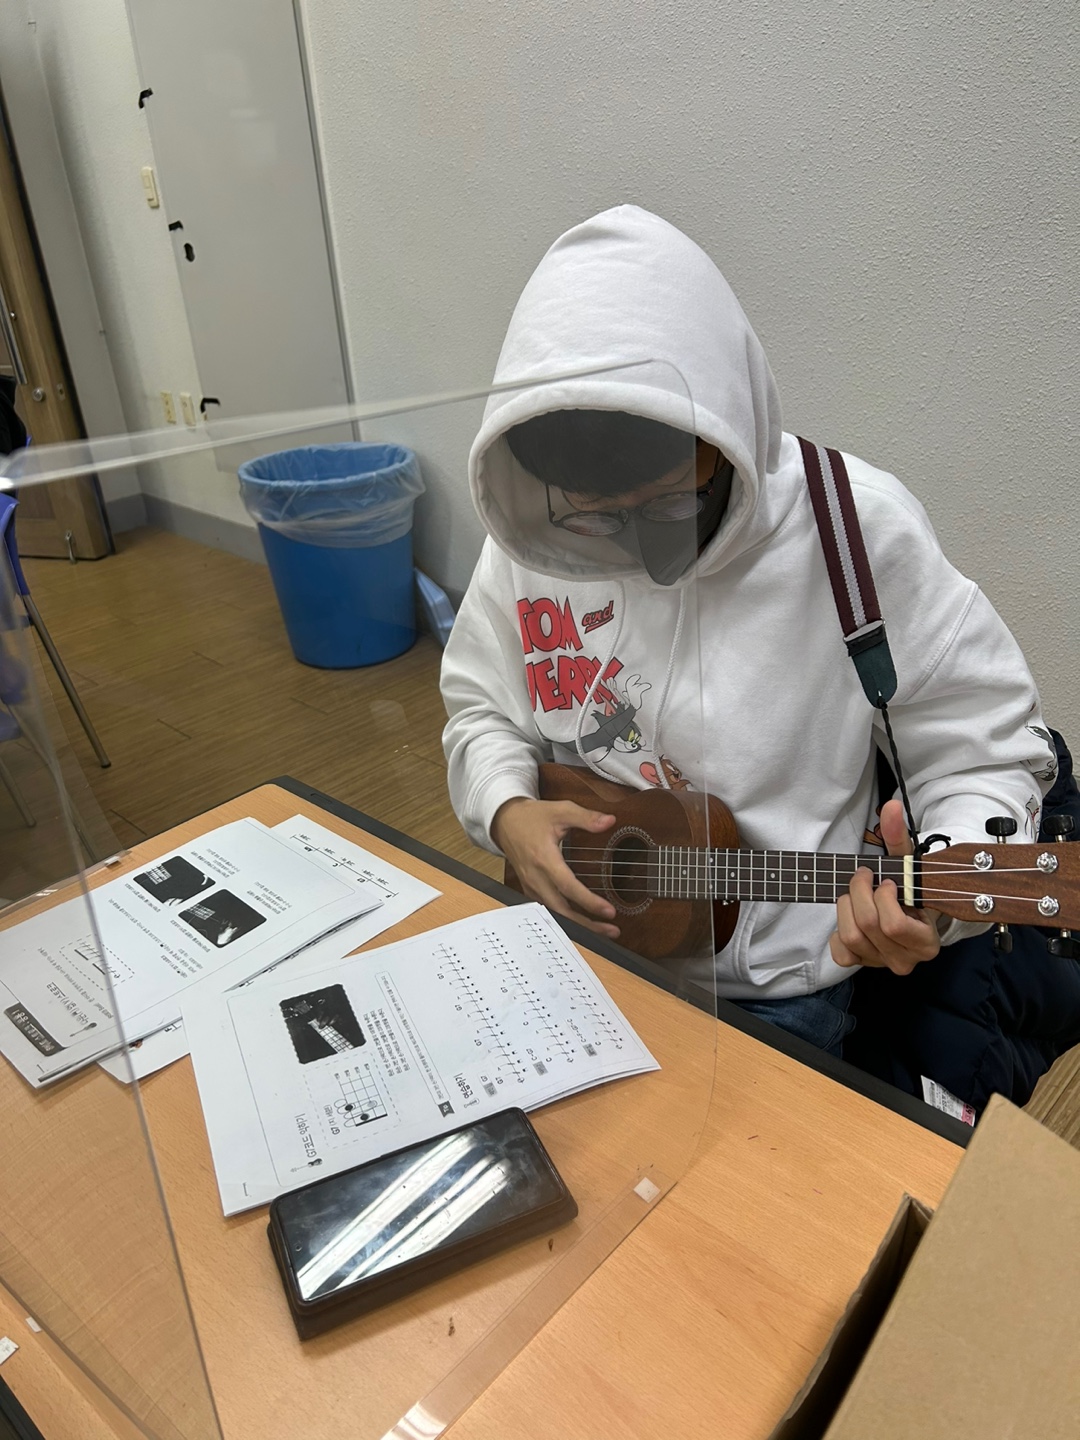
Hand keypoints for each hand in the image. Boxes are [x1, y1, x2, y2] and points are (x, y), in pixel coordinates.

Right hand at [492, 797, 618, 938]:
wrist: (505, 822)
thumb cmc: (532, 817)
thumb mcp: (560, 810)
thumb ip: (586, 817)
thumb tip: (609, 821)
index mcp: (544, 858)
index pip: (568, 886)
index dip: (589, 902)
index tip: (609, 911)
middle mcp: (536, 877)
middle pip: (561, 909)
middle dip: (586, 924)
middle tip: (611, 931)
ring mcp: (532, 885)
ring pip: (554, 913)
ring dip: (577, 925)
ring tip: (602, 930)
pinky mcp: (531, 889)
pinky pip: (547, 909)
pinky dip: (565, 919)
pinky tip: (581, 922)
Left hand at [830, 799, 941, 975]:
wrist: (907, 912)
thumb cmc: (908, 889)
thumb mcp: (907, 865)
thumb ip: (899, 837)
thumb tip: (891, 807)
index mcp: (925, 941)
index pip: (892, 924)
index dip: (882, 897)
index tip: (886, 881)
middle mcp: (906, 959)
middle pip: (867, 926)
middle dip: (859, 893)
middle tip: (864, 877)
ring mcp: (882, 964)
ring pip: (851, 937)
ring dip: (847, 908)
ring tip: (857, 894)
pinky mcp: (861, 964)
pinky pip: (840, 953)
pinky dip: (838, 933)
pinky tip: (851, 918)